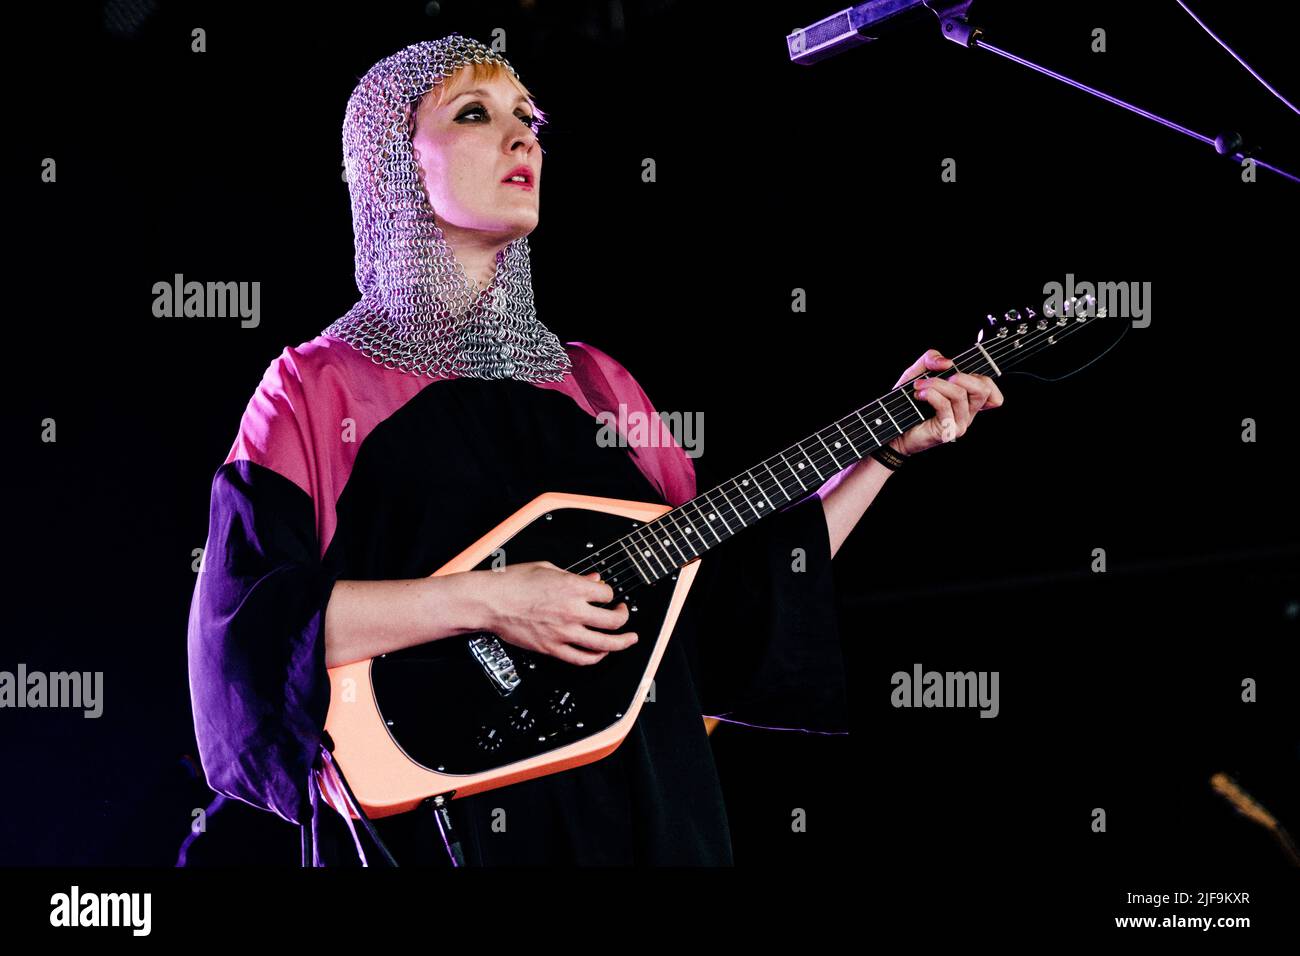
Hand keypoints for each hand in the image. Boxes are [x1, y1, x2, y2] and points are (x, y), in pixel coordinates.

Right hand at [481, 561, 636, 665]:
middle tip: (624, 613)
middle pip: (613, 620)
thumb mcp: (547, 568)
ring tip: (629, 639)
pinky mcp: (552, 648)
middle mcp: (572, 611)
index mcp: (572, 588)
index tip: (606, 595)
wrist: (490, 601)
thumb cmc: (512, 582)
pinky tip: (601, 654)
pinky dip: (595, 657)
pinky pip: (581, 658)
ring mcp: (563, 632)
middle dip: (624, 617)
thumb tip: (593, 579)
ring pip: (604, 643)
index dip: (609, 594)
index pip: (607, 594)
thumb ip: (575, 576)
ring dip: (621, 642)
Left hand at [888, 349, 1004, 456]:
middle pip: (983, 389)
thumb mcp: (918, 372)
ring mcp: (959, 423)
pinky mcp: (947, 431)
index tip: (954, 374)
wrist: (894, 428)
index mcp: (967, 400)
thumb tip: (948, 361)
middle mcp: (968, 413)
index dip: (979, 376)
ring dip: (936, 384)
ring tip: (919, 386)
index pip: (990, 389)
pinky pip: (945, 405)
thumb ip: (932, 359)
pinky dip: (930, 394)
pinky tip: (918, 395)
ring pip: (959, 394)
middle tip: (942, 378)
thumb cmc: (908, 401)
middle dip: (961, 376)